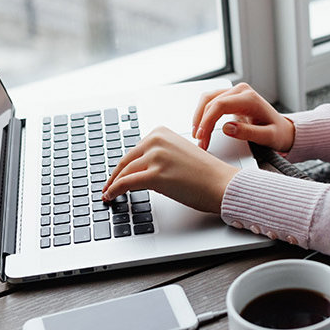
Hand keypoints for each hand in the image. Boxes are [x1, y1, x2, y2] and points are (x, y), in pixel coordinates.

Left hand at [101, 126, 238, 213]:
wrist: (222, 184)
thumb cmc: (206, 173)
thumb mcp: (179, 153)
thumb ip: (159, 155)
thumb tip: (139, 168)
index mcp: (162, 132)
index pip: (134, 150)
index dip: (124, 165)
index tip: (117, 174)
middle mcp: (157, 140)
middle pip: (126, 160)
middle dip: (115, 175)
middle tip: (108, 185)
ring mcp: (156, 157)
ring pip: (124, 173)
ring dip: (113, 185)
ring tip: (109, 193)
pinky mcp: (155, 175)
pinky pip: (126, 183)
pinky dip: (115, 190)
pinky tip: (111, 196)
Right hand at [191, 83, 295, 152]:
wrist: (283, 129)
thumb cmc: (277, 133)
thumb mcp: (268, 137)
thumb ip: (249, 133)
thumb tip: (227, 128)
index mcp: (250, 98)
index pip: (221, 104)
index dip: (208, 120)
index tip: (202, 136)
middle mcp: (241, 91)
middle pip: (211, 101)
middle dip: (202, 123)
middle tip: (200, 142)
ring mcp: (235, 92)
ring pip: (208, 99)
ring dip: (199, 116)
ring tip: (198, 135)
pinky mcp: (230, 97)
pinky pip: (211, 101)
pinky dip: (203, 113)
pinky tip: (201, 126)